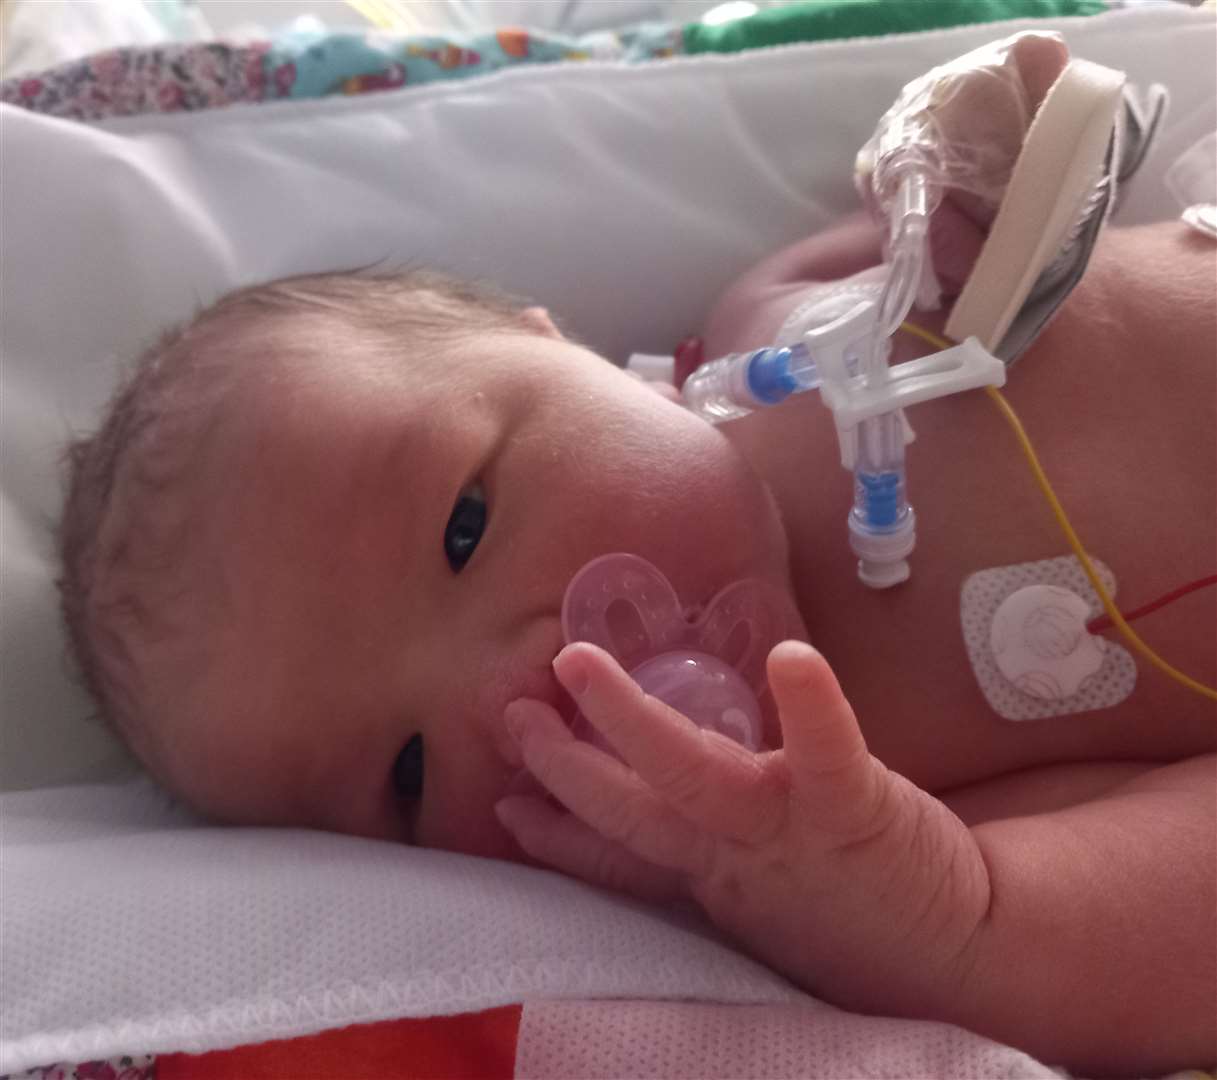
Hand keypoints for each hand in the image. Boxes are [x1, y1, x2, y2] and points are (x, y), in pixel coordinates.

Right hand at [496, 640, 991, 1012]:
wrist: (962, 949)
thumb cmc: (856, 904)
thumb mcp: (767, 893)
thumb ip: (712, 848)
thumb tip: (667, 800)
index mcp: (712, 872)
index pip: (619, 854)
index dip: (557, 833)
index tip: (502, 803)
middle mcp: (733, 855)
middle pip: (635, 810)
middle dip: (567, 765)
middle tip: (510, 713)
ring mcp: (787, 832)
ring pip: (695, 778)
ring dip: (631, 723)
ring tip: (579, 664)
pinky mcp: (854, 809)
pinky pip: (828, 753)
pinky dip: (810, 708)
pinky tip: (789, 658)